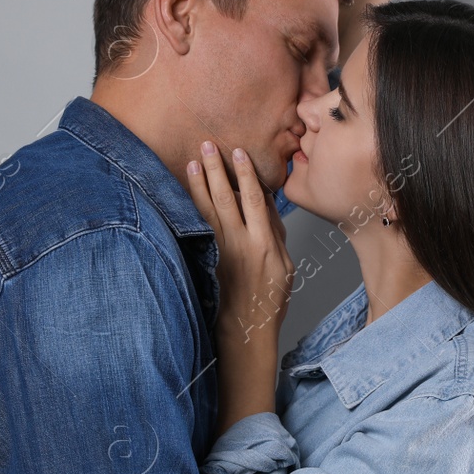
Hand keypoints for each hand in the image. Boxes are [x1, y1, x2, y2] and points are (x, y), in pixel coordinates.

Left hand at [186, 142, 294, 346]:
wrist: (245, 328)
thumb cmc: (269, 299)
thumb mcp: (285, 266)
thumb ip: (276, 233)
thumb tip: (267, 205)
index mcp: (263, 244)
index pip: (255, 200)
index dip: (246, 174)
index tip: (237, 153)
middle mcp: (240, 244)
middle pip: (227, 198)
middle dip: (216, 170)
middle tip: (207, 146)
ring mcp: (221, 251)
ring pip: (208, 210)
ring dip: (199, 183)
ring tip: (193, 162)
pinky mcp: (208, 258)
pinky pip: (200, 226)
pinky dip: (193, 206)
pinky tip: (187, 192)